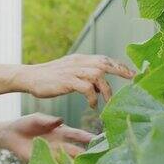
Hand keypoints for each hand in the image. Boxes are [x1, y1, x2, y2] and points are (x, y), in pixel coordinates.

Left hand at [2, 113, 94, 161]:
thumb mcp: (36, 118)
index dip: (88, 137)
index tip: (101, 139)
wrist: (9, 134)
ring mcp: (52, 154)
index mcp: (61, 131)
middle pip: (77, 150)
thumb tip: (61, 121)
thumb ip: (48, 120)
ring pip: (68, 161)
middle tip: (100, 157)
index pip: (77, 135)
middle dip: (88, 154)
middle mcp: (59, 144)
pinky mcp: (43, 161)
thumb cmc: (25, 123)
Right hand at [13, 54, 135, 108]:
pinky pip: (86, 87)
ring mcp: (73, 70)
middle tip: (133, 79)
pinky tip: (92, 105)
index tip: (133, 73)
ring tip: (109, 103)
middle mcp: (78, 62)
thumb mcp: (70, 72)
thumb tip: (99, 86)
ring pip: (98, 75)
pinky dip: (92, 97)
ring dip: (106, 90)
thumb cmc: (49, 78)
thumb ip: (85, 76)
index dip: (119, 65)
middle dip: (121, 70)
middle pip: (104, 63)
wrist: (29, 77)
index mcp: (80, 59)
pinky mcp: (67, 81)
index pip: (104, 59)